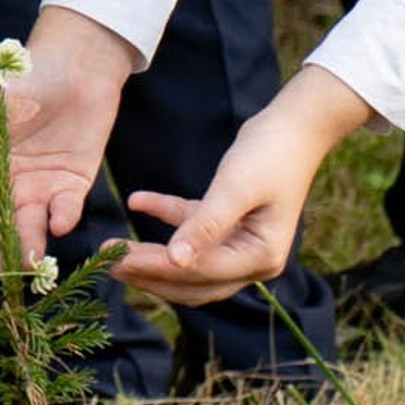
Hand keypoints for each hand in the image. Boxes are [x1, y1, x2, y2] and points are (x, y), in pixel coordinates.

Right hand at [0, 6, 135, 266]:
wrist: (77, 64)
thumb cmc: (24, 74)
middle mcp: (7, 182)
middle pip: (5, 222)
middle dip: (9, 248)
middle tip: (13, 275)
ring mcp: (40, 186)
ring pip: (34, 224)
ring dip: (35, 244)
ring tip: (36, 265)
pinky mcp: (71, 184)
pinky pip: (66, 209)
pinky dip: (64, 218)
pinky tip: (61, 224)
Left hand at [116, 67, 372, 306]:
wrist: (297, 123)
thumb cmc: (270, 152)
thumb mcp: (234, 187)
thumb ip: (204, 225)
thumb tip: (174, 261)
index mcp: (260, 256)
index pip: (198, 271)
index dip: (154, 267)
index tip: (115, 259)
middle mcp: (254, 260)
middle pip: (192, 280)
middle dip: (149, 273)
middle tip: (106, 263)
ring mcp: (244, 244)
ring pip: (189, 263)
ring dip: (153, 256)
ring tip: (114, 246)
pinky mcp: (233, 223)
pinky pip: (193, 229)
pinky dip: (167, 217)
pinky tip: (138, 201)